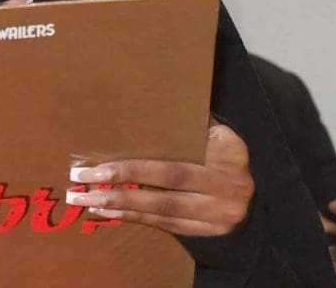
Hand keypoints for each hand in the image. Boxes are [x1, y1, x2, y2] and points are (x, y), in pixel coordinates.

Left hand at [65, 122, 254, 236]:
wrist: (250, 204)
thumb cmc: (220, 161)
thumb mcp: (217, 137)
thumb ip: (191, 125)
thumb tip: (149, 103)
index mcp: (228, 150)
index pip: (185, 145)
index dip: (149, 149)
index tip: (111, 147)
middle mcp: (227, 182)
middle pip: (169, 176)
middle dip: (124, 175)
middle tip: (85, 174)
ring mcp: (219, 212)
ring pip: (162, 206)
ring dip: (120, 202)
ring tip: (85, 197)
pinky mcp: (206, 233)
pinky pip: (163, 224)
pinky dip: (132, 217)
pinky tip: (105, 212)